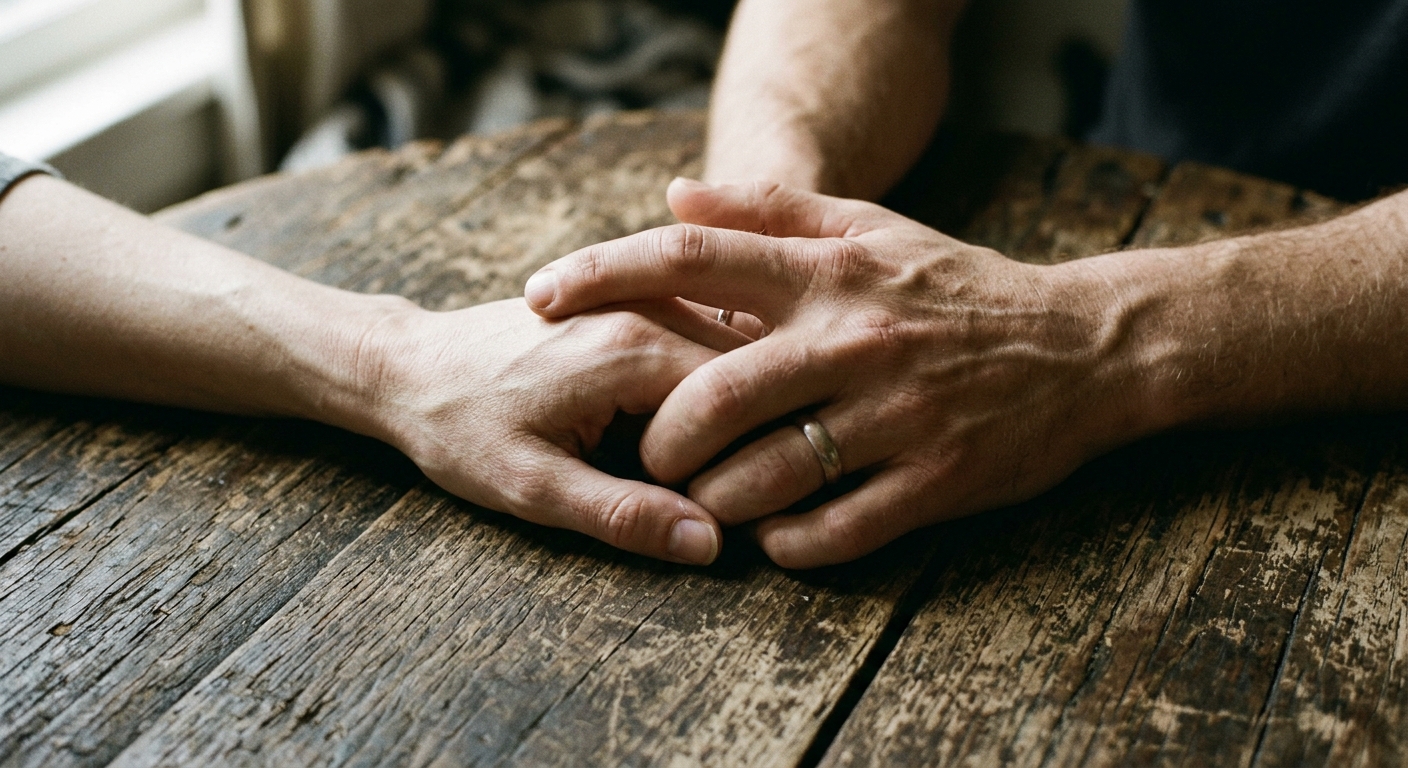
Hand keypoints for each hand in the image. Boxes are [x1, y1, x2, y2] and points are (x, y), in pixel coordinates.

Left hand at [348, 297, 750, 564]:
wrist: (405, 368)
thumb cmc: (459, 427)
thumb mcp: (533, 488)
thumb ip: (623, 515)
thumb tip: (708, 543)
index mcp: (631, 350)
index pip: (739, 402)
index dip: (745, 459)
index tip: (723, 506)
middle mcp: (645, 309)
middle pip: (744, 369)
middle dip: (749, 427)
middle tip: (726, 486)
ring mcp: (640, 299)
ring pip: (728, 349)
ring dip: (731, 401)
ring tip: (705, 457)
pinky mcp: (629, 302)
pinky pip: (698, 336)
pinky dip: (709, 377)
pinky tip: (686, 420)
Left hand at [524, 180, 1153, 567]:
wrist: (1081, 346)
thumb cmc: (955, 288)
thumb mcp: (869, 230)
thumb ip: (769, 209)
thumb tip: (673, 193)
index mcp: (829, 271)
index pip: (693, 259)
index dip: (603, 273)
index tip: (539, 296)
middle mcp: (854, 337)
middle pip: (712, 390)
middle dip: (658, 434)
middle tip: (646, 452)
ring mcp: (897, 411)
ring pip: (767, 471)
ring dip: (715, 497)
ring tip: (703, 498)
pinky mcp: (936, 478)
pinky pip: (838, 528)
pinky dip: (789, 543)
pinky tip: (772, 536)